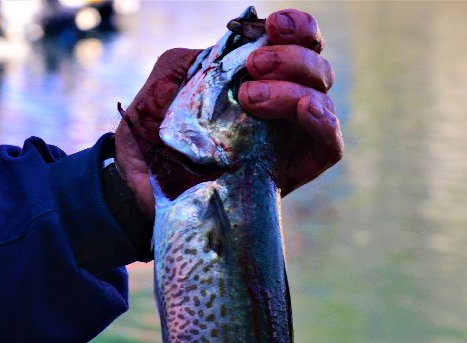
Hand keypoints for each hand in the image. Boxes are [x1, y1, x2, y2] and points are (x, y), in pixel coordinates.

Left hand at [115, 8, 341, 217]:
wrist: (137, 190)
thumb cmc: (151, 138)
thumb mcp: (168, 83)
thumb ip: (202, 60)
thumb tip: (238, 47)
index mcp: (257, 80)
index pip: (297, 45)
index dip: (297, 29)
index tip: (272, 27)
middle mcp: (280, 110)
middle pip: (317, 70)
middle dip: (292, 58)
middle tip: (254, 66)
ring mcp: (288, 144)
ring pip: (322, 102)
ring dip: (296, 90)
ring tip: (252, 98)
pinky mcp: (290, 176)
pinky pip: (329, 148)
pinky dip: (323, 124)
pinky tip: (303, 111)